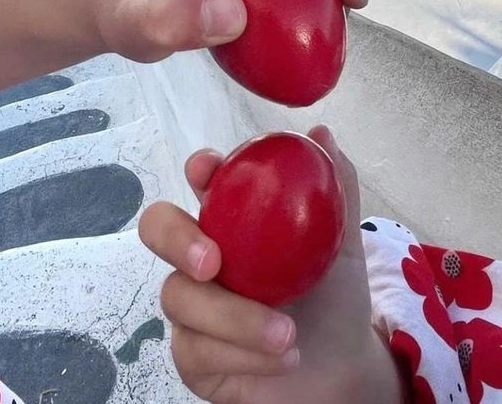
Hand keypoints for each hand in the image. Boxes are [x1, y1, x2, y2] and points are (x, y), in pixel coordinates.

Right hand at [139, 127, 402, 403]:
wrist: (342, 367)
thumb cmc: (334, 296)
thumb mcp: (343, 243)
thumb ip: (336, 189)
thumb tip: (322, 133)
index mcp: (233, 218)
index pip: (203, 180)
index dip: (198, 168)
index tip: (209, 169)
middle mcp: (202, 255)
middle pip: (158, 228)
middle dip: (176, 238)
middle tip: (213, 263)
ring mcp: (191, 305)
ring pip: (179, 298)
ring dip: (235, 319)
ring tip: (288, 335)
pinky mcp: (192, 354)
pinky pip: (195, 350)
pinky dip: (242, 356)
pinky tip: (281, 359)